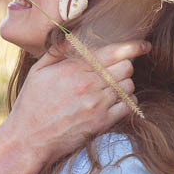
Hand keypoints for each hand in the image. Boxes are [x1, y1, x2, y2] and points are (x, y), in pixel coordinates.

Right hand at [4, 39, 148, 169]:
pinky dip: (128, 102)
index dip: (133, 47)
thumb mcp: (38, 70)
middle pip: (126, 67)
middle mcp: (88, 85)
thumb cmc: (32, 103)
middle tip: (115, 69)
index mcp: (73, 68)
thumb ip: (59, 51)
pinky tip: (116, 101)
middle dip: (124, 65)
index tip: (144, 45)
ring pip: (129, 86)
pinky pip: (129, 107)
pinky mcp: (102, 123)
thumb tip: (76, 35)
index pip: (113, 52)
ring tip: (111, 87)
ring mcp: (97, 104)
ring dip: (124, 84)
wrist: (28, 138)